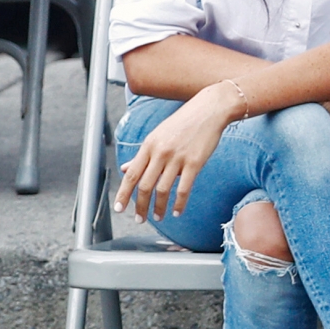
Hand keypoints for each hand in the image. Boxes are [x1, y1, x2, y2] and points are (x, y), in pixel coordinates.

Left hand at [114, 81, 244, 221]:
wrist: (209, 110)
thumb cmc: (184, 121)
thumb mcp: (158, 135)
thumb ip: (142, 154)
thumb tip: (125, 169)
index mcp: (149, 145)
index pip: (132, 175)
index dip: (124, 194)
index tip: (120, 208)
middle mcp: (161, 152)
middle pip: (145, 186)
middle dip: (140, 206)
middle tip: (139, 218)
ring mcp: (178, 158)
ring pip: (163, 189)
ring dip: (158, 207)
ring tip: (158, 217)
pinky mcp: (194, 162)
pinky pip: (184, 188)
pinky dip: (179, 203)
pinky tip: (177, 211)